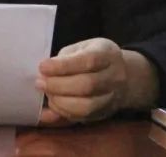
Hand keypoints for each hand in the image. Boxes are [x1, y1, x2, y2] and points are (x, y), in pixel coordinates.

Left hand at [34, 38, 157, 125]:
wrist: (125, 76)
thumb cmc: (96, 57)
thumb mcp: (83, 47)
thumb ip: (65, 58)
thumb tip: (44, 72)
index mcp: (108, 54)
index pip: (88, 61)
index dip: (63, 66)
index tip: (43, 67)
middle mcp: (114, 77)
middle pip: (87, 85)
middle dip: (58, 85)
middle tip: (40, 82)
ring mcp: (111, 97)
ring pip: (86, 106)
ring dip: (60, 102)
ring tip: (47, 94)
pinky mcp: (104, 113)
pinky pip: (83, 118)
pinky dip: (64, 113)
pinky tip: (53, 104)